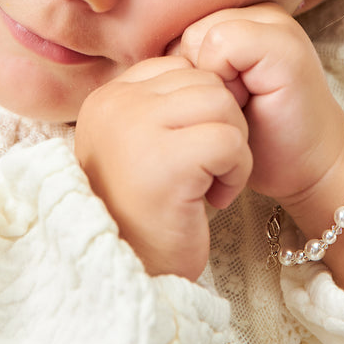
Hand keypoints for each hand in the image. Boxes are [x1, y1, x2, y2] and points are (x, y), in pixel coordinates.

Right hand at [75, 56, 251, 279]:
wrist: (128, 278)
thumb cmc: (145, 213)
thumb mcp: (140, 145)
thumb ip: (160, 105)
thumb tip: (206, 69)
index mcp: (108, 98)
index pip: (178, 65)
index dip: (201, 106)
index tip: (190, 150)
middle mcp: (115, 104)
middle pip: (205, 80)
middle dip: (221, 123)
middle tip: (205, 169)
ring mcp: (136, 129)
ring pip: (221, 104)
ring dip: (231, 147)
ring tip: (208, 182)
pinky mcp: (166, 162)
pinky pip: (229, 141)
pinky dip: (235, 171)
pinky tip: (212, 198)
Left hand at [174, 3, 343, 208]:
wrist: (311, 169)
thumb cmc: (258, 137)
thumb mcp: (213, 92)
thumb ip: (191, 63)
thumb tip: (141, 54)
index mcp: (245, 19)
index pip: (184, 29)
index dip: (188, 74)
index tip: (220, 103)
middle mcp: (262, 13)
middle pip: (188, 32)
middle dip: (197, 78)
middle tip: (234, 106)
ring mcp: (276, 24)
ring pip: (200, 37)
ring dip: (211, 83)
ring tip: (241, 105)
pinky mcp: (283, 45)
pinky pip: (222, 46)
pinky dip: (225, 83)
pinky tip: (248, 104)